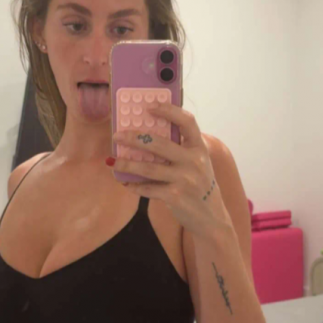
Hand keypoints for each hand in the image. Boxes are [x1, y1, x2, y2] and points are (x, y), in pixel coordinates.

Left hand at [112, 102, 233, 238]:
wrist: (210, 216)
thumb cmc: (198, 184)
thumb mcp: (196, 162)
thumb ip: (179, 148)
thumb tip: (144, 136)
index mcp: (199, 147)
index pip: (187, 121)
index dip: (168, 110)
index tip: (149, 106)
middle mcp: (194, 161)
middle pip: (159, 143)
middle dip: (134, 138)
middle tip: (117, 136)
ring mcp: (185, 179)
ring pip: (149, 167)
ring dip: (127, 164)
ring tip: (112, 160)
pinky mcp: (176, 196)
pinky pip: (148, 188)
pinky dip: (134, 185)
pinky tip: (125, 182)